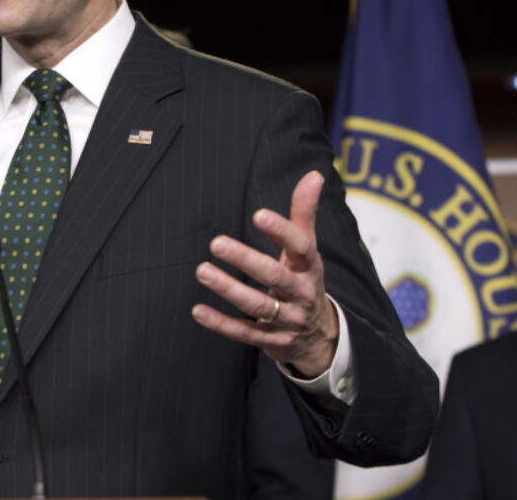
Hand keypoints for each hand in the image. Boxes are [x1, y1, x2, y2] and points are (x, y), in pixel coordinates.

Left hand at [191, 170, 339, 376]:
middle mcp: (301, 293)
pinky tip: (198, 310)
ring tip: (202, 271)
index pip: (300, 246)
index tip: (258, 214)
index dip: (282, 231)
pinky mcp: (271, 341)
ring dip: (229, 289)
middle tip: (216, 243)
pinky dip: (221, 324)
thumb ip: (304, 212)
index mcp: (309, 267)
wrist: (319, 337)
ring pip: (258, 306)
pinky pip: (245, 333)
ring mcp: (287, 320)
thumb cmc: (304, 280)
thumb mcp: (307, 249)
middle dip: (246, 260)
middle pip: (275, 278)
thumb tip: (314, 174)